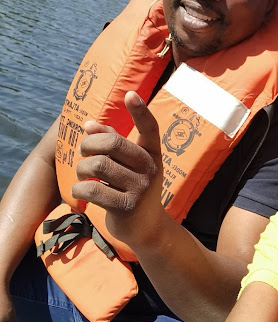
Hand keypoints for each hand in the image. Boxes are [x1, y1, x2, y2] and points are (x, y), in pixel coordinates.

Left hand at [72, 92, 165, 246]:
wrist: (147, 228)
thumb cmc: (133, 189)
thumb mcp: (130, 165)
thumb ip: (112, 142)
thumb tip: (88, 124)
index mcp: (152, 154)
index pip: (150, 128)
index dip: (140, 111)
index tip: (130, 94)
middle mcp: (150, 168)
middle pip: (112, 144)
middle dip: (88, 145)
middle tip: (83, 153)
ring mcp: (140, 189)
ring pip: (97, 165)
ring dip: (81, 168)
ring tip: (83, 174)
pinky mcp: (126, 207)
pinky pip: (93, 189)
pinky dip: (80, 188)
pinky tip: (83, 191)